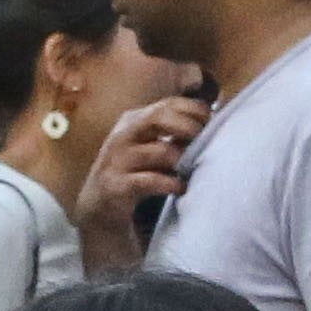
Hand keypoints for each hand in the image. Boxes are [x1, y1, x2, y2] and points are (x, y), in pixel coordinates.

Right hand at [73, 94, 202, 271]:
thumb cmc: (133, 173)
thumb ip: (172, 133)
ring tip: (192, 168)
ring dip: (181, 159)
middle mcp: (123, 136)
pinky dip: (170, 183)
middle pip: (157, 117)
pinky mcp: (116, 186)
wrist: (99, 206)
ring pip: (158, 151)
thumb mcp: (149, 146)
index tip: (210, 121)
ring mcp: (117, 161)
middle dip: (186, 126)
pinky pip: (149, 181)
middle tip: (202, 140)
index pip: (167, 104)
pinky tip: (180, 188)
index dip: (193, 109)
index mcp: (133, 121)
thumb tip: (212, 120)